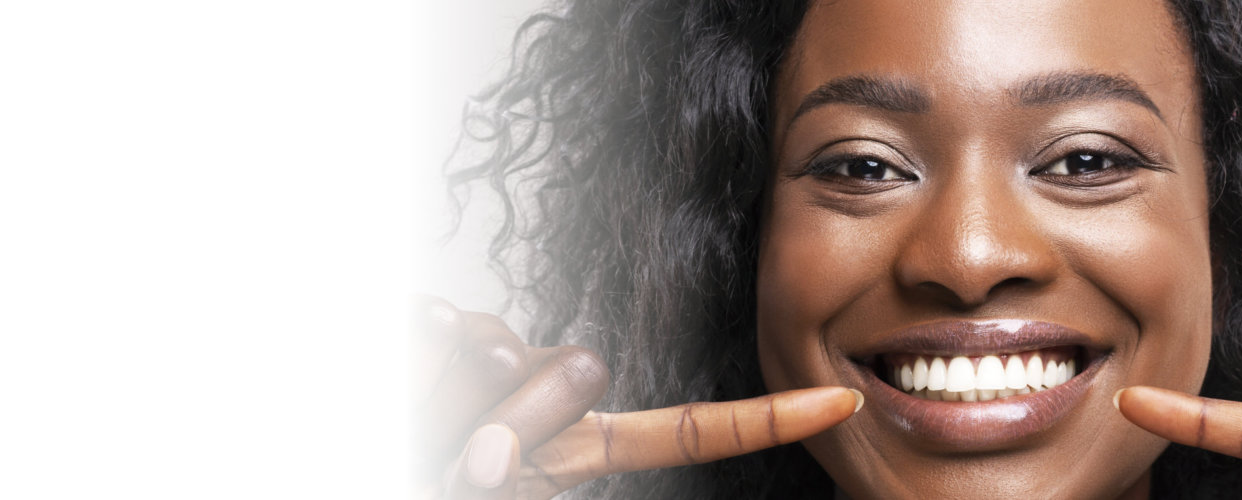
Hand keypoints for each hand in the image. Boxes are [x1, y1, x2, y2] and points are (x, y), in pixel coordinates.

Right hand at [414, 297, 863, 498]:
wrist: (345, 442)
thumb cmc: (411, 464)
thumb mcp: (476, 479)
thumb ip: (510, 450)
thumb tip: (493, 432)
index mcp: (575, 449)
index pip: (684, 434)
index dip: (764, 422)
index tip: (842, 403)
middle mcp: (547, 403)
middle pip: (577, 370)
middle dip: (512, 411)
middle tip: (459, 448)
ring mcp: (497, 362)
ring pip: (500, 349)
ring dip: (444, 392)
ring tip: (411, 414)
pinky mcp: (441, 325)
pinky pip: (439, 328)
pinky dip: (407, 359)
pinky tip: (392, 362)